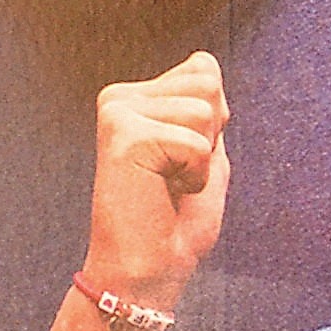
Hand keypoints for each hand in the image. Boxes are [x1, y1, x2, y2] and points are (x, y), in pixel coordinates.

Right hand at [79, 51, 229, 317]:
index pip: (204, 71)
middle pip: (207, 82)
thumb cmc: (176, 221)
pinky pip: (196, 142)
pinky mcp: (123, 136)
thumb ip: (209, 106)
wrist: (148, 270)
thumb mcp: (205, 151)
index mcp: (135, 98)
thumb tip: (203, 60)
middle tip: (175, 173)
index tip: (180, 161)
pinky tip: (162, 192)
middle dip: (209, 133)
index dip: (213, 123)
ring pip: (204, 109)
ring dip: (201, 157)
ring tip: (168, 184)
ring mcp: (117, 114)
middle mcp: (119, 98)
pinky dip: (194, 175)